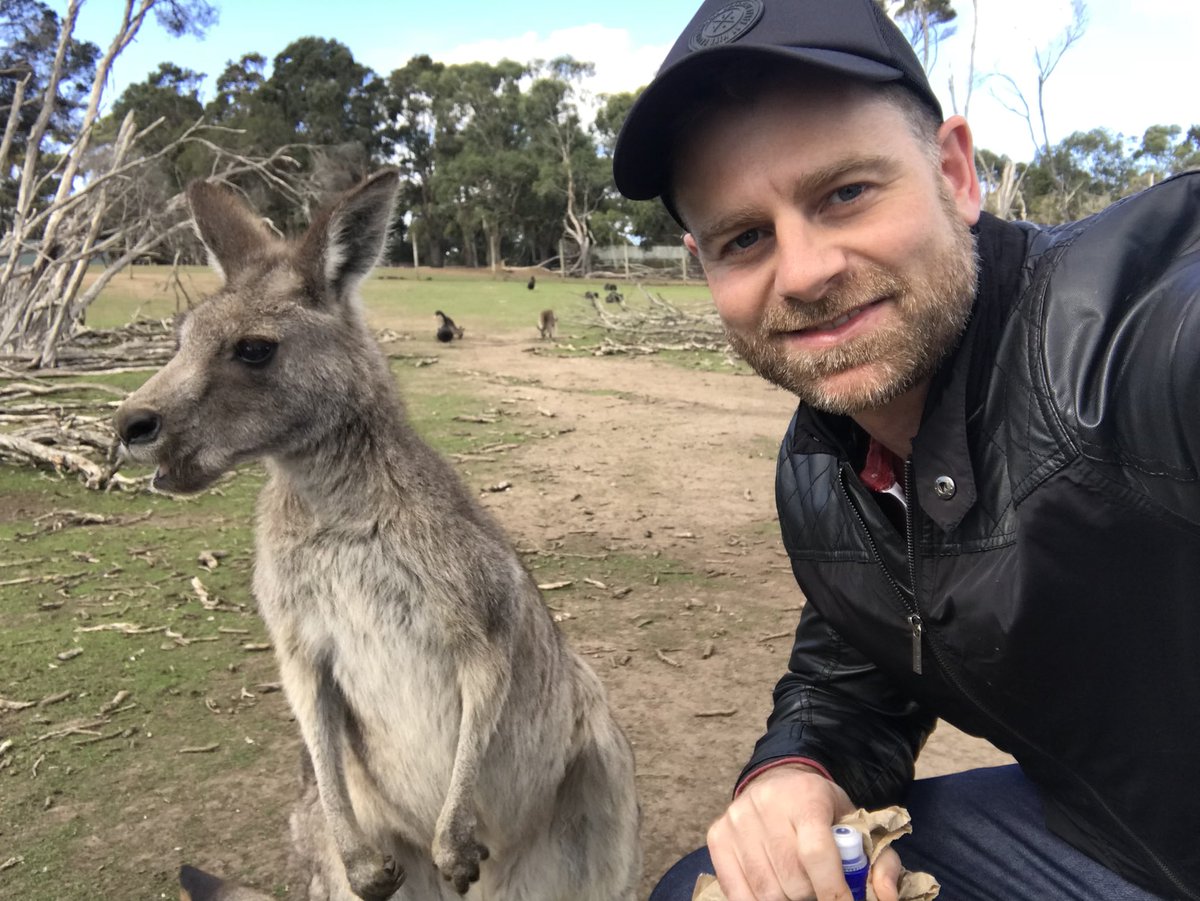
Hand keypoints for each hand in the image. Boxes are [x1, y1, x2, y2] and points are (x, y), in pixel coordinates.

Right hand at [706, 764, 902, 900]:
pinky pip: (736, 892)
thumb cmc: (823, 811)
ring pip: (765, 891)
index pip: (817, 854)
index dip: (833, 890)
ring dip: (787, 899)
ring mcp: (737, 819)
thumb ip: (881, 860)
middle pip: (791, 879)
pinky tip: (775, 890)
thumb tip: (885, 896)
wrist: (778, 782)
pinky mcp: (718, 835)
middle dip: (811, 896)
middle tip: (818, 888)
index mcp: (807, 796)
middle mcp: (766, 803)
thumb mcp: (856, 824)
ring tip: (797, 886)